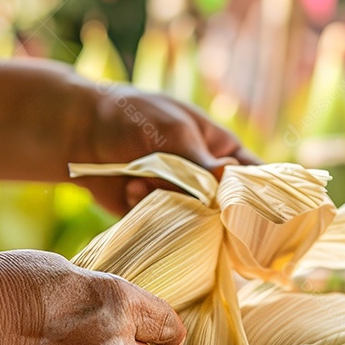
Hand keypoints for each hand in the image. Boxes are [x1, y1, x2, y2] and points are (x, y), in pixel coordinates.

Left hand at [68, 84, 258, 213]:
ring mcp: (182, 200)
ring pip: (196, 221)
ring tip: (142, 177)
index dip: (263, 195)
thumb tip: (233, 177)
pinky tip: (130, 187)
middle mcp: (207, 180)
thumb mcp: (175, 134)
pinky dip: (149, 208)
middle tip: (191, 197)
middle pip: (228, 208)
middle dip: (209, 205)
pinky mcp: (158, 216)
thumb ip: (202, 164)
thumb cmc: (134, 118)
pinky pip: (167, 226)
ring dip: (172, 203)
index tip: (260, 212)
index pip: (256, 176)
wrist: (81, 132)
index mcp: (222, 151)